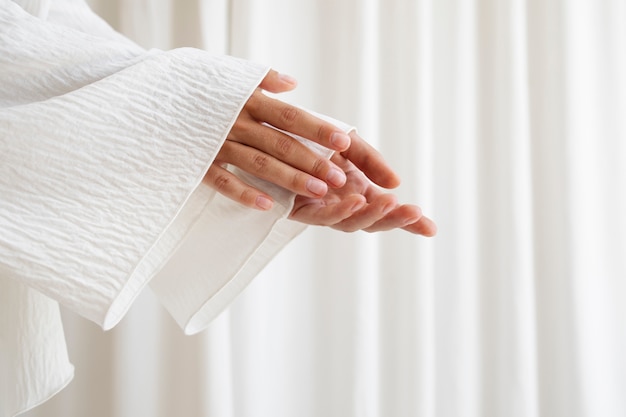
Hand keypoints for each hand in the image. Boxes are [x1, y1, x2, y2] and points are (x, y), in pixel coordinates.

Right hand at [204, 70, 350, 209]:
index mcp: (246, 99)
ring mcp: (215, 143)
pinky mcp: (198, 162)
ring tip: (317, 192)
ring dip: (289, 179)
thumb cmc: (197, 89)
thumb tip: (293, 83)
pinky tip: (268, 206)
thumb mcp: (228, 76)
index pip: (290, 116)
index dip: (317, 129)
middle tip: (338, 178)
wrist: (148, 98)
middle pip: (280, 143)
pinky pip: (223, 181)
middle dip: (311, 161)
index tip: (344, 141)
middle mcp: (234, 121)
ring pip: (258, 164)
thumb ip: (262, 80)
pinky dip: (244, 194)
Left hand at [289, 132, 436, 235]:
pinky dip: (339, 211)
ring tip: (389, 202)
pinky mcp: (300, 210)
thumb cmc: (310, 138)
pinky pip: (322, 217)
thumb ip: (371, 161)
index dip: (408, 222)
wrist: (271, 130)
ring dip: (370, 215)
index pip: (386, 210)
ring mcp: (322, 209)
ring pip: (349, 223)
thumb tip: (396, 183)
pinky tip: (355, 201)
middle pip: (371, 221)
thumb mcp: (349, 143)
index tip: (432, 229)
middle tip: (415, 212)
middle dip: (394, 219)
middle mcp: (340, 203)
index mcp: (356, 190)